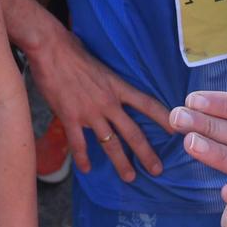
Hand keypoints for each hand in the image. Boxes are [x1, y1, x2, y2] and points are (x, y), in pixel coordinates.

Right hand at [25, 25, 165, 182]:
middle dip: (146, 153)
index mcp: (116, 86)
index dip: (163, 118)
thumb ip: (106, 79)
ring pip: (110, 143)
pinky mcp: (70, 117)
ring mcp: (89, 112)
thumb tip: (108, 83)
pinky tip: (86, 169)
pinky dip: (82, 158)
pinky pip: (78, 143)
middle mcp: (107, 102)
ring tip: (129, 177)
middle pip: (133, 132)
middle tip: (157, 170)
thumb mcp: (99, 63)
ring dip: (121, 162)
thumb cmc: (72, 49)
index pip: (146, 104)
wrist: (49, 48)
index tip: (176, 131)